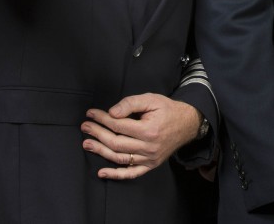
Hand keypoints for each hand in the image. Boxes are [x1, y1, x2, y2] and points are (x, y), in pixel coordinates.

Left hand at [81, 93, 200, 179]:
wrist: (188, 123)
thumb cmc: (168, 110)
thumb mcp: (151, 100)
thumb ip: (131, 104)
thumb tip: (112, 113)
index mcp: (149, 130)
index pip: (119, 125)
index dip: (102, 119)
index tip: (91, 114)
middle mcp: (149, 147)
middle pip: (116, 143)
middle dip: (98, 134)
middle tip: (85, 127)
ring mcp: (150, 158)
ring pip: (120, 158)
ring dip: (101, 152)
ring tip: (87, 144)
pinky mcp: (151, 165)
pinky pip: (132, 173)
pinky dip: (116, 175)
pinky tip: (102, 173)